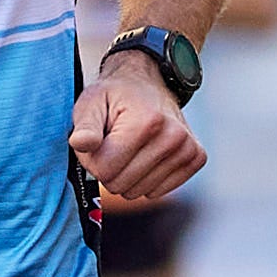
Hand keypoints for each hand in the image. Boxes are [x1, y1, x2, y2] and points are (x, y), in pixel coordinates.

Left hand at [71, 52, 205, 206]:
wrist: (149, 84)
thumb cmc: (115, 97)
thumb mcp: (91, 103)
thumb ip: (85, 126)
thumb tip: (81, 143)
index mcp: (146, 122)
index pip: (105, 170)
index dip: (92, 159)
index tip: (98, 141)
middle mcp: (173, 136)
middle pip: (121, 185)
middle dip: (109, 169)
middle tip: (113, 144)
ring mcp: (187, 148)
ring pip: (139, 192)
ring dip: (127, 175)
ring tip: (130, 148)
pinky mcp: (196, 158)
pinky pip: (158, 192)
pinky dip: (146, 179)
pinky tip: (147, 155)